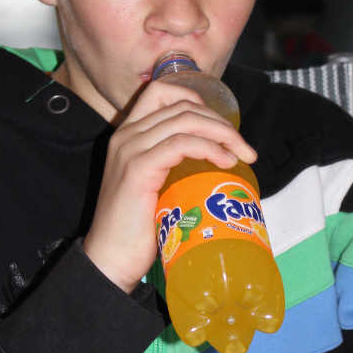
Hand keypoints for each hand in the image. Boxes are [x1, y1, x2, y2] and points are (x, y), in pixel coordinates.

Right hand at [83, 80, 256, 293]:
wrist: (109, 259)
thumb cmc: (137, 230)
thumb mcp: (154, 187)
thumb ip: (172, 167)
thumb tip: (215, 161)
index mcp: (127, 135)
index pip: (161, 92)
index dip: (195, 99)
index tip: (220, 125)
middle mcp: (126, 135)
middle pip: (181, 105)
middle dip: (220, 121)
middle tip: (244, 147)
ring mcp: (131, 150)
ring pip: (186, 120)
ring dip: (222, 133)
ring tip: (243, 155)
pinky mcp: (138, 169)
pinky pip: (182, 144)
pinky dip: (210, 148)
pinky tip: (226, 162)